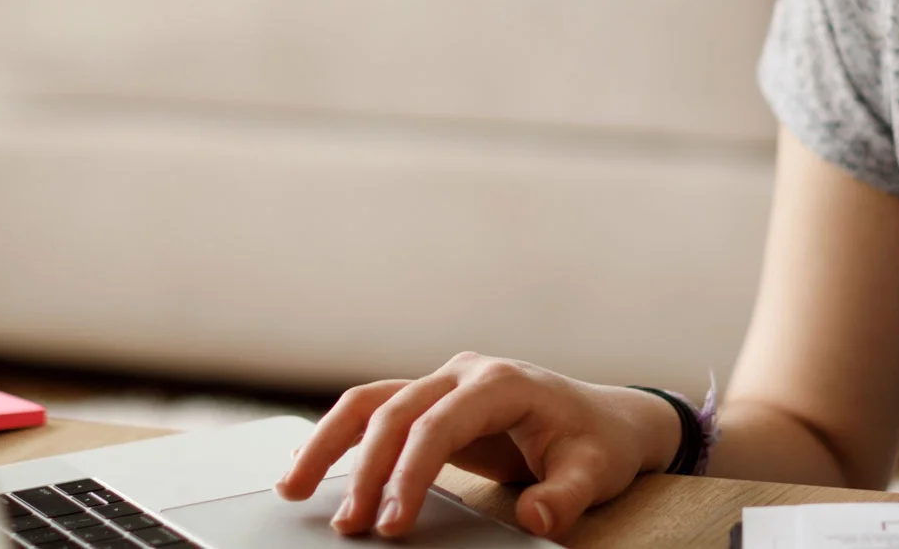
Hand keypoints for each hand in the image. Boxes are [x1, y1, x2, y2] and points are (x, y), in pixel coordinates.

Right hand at [273, 352, 680, 540]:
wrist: (605, 419)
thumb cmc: (597, 444)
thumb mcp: (594, 472)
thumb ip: (565, 496)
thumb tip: (536, 519)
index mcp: (500, 382)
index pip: (437, 425)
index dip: (408, 474)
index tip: (392, 524)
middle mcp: (463, 373)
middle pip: (392, 410)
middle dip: (361, 469)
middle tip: (347, 525)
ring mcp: (444, 383)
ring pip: (370, 402)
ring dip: (328, 442)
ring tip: (293, 489)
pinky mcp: (432, 402)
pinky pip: (377, 413)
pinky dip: (342, 439)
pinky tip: (313, 469)